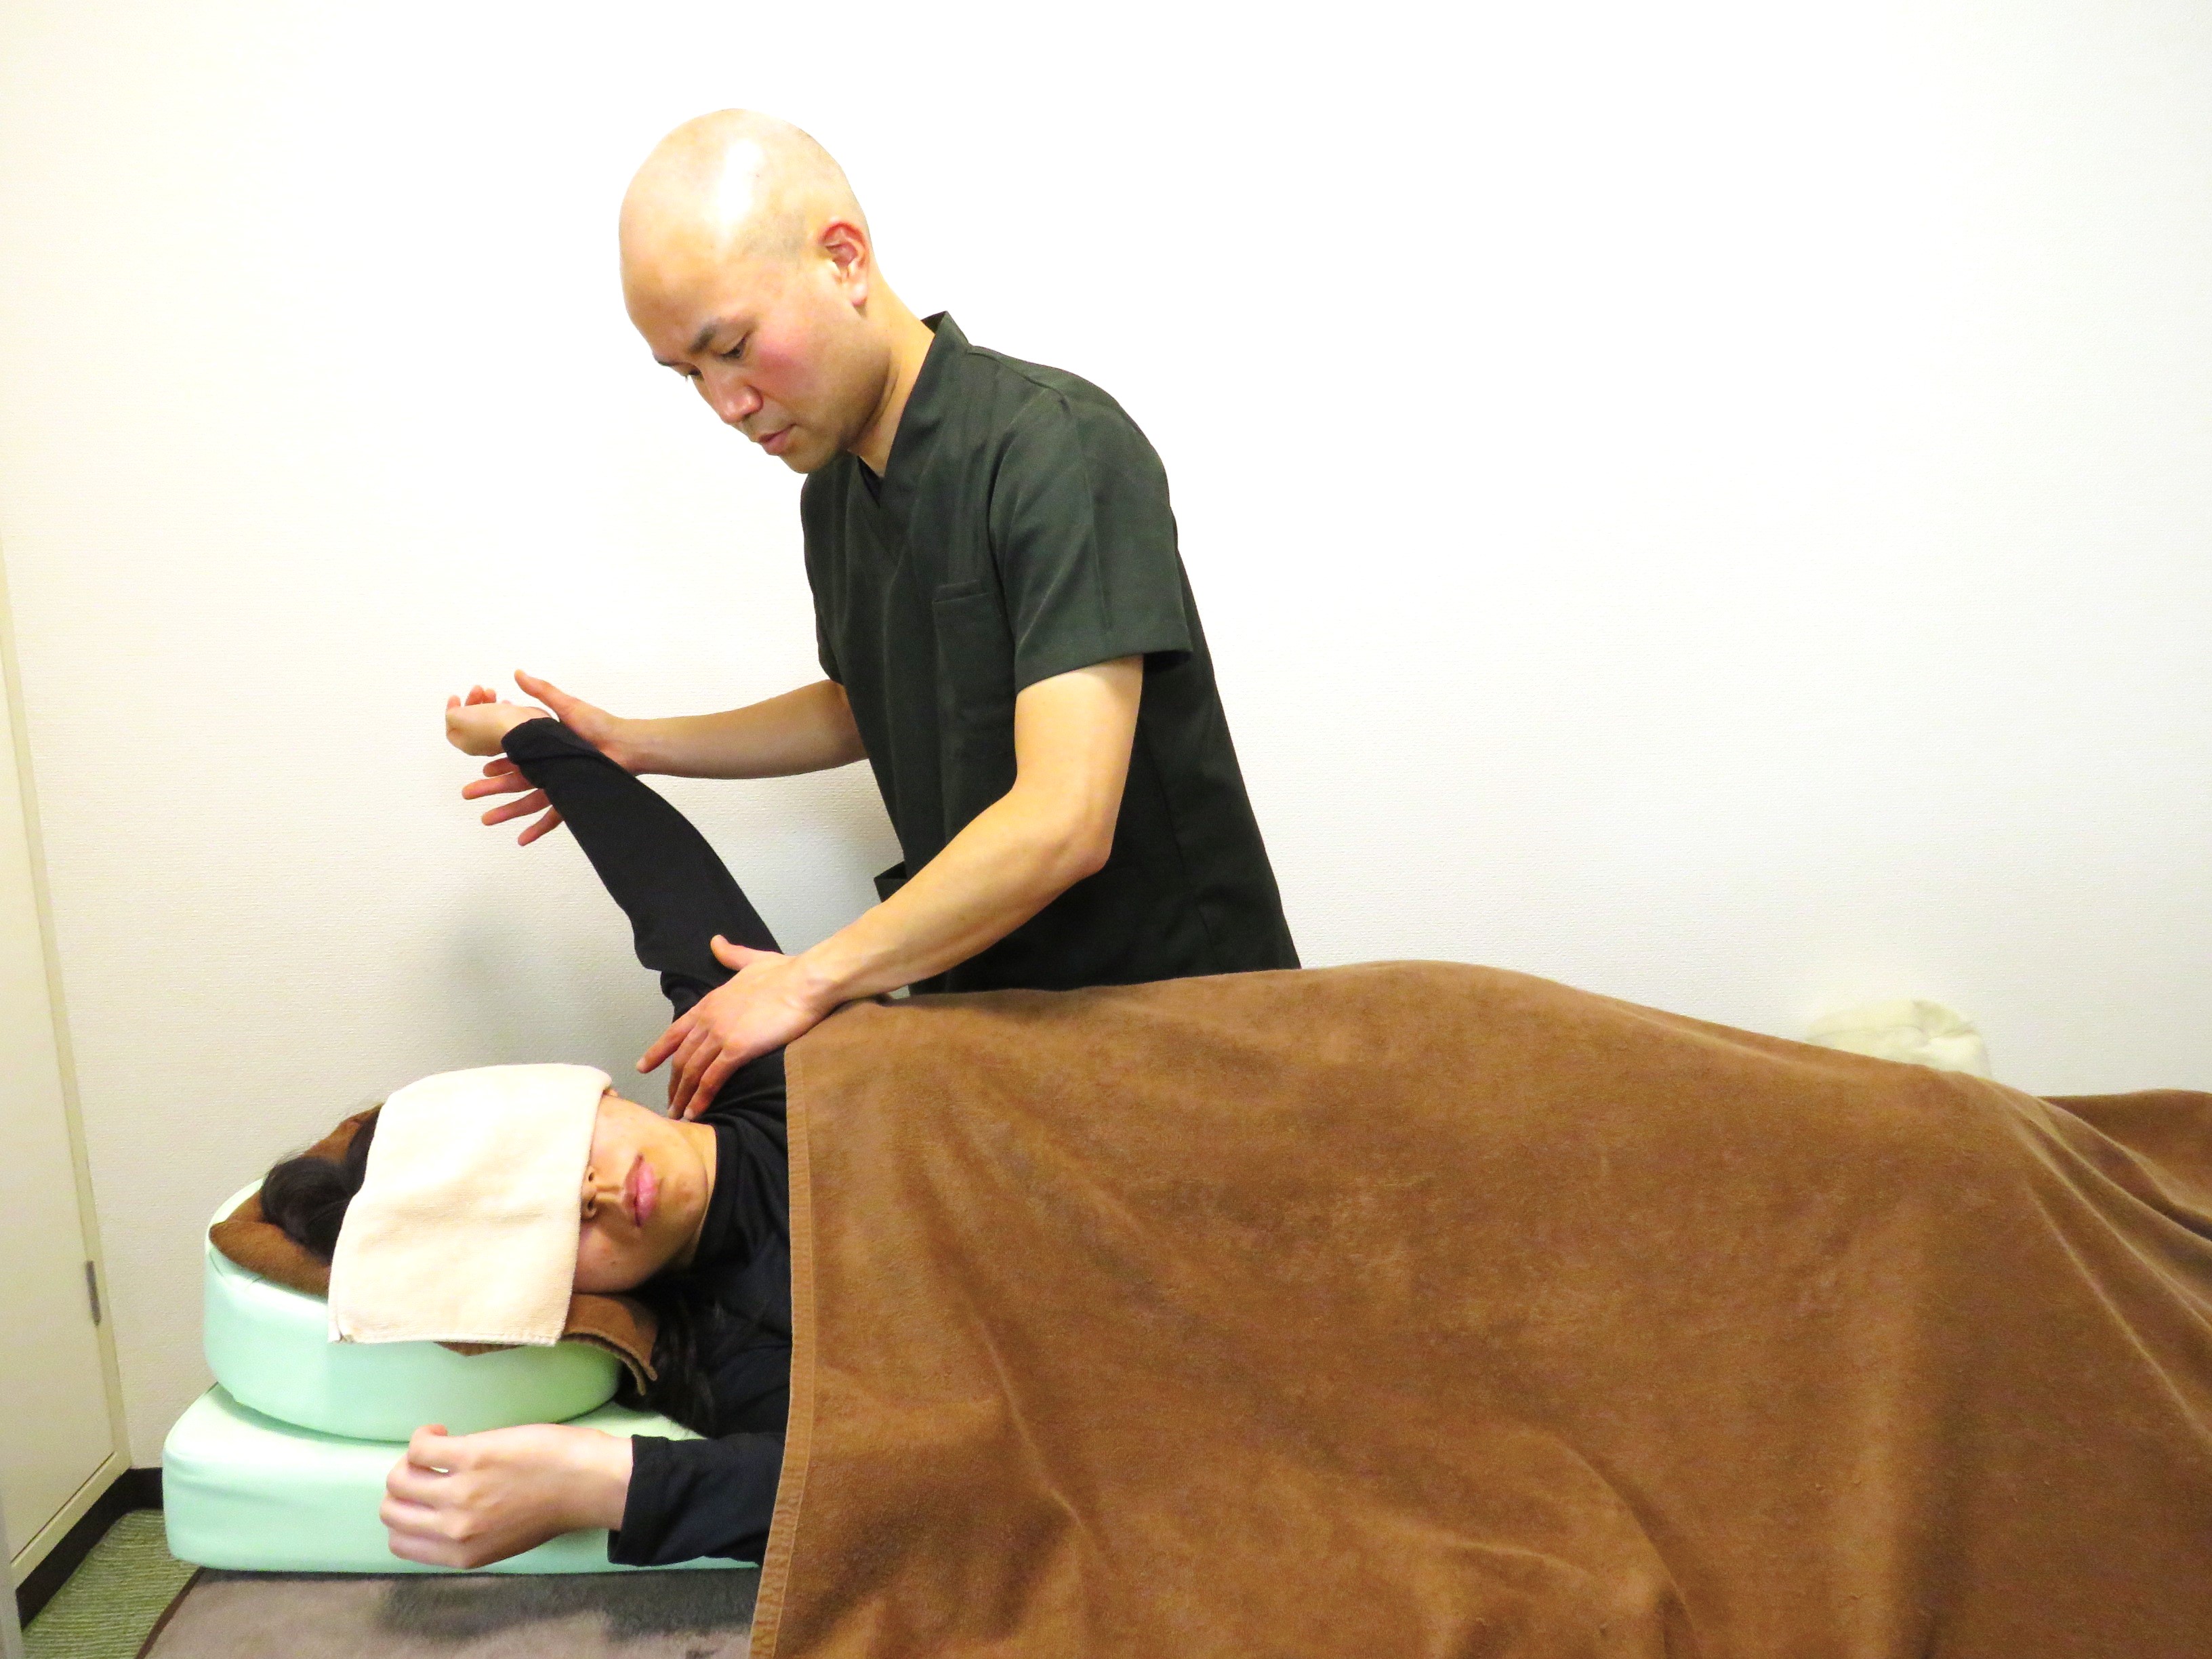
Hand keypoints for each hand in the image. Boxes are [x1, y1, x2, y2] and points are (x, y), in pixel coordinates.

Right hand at [381, 1423, 632, 1570]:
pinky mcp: (471, 1457)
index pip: (400, 1544)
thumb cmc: (554, 1507)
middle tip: (425, 1469)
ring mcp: (460, 1493)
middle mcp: (454, 1529)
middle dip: (401, 1488)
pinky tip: (441, 1431)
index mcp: (461, 1554)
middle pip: (392, 1511)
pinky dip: (424, 1435)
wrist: (589, 1483)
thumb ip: (465, 1535)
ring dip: (410, 1460)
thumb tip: (436, 1511)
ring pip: (399, 1478)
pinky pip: (421, 1447)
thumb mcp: (501, 1540)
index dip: (404, 1517)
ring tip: (435, 1447)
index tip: (421, 1497)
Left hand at [443, 685, 550, 756]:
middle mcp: (482, 743)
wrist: (522, 728)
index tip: (456, 695)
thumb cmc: (489, 724)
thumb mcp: (458, 717)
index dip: (451, 711)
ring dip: (486, 701)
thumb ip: (451, 714)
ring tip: (491, 691)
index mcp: (467, 744)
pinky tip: (505, 702)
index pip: (452, 730)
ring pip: (487, 718)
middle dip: (471, 702)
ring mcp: (499, 738)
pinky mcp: (514, 731)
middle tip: (478, 688)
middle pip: (470, 721)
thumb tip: (456, 713)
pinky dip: (501, 707)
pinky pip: (503, 718)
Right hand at [458, 673, 635, 846]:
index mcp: (546, 749)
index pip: (514, 758)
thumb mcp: (566, 705)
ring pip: (527, 802)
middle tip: (468, 793)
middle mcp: (551, 769)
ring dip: (506, 811)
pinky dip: (537, 830)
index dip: (497, 763)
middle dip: (490, 788)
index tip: (480, 767)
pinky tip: (521, 839)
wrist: (626, 745)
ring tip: (485, 819)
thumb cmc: (599, 725)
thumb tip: (518, 673)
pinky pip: (553, 817)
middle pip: (515, 781)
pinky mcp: (572, 799)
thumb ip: (541, 691)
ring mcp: (561, 785)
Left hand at [640, 937, 838, 1119]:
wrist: (806, 981)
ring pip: (691, 1071)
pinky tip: (696, 1112)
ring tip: (677, 1115)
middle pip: (680, 1057)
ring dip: (682, 1096)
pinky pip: (711, 1079)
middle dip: (672, 1083)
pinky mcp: (737, 1049)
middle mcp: (708, 1019)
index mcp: (710, 1002)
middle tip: (669, 1103)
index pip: (675, 1031)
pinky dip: (700, 1098)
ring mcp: (720, 1034)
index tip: (644, 1066)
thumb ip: (731, 955)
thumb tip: (715, 941)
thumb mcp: (752, 960)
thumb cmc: (786, 972)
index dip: (658, 1051)